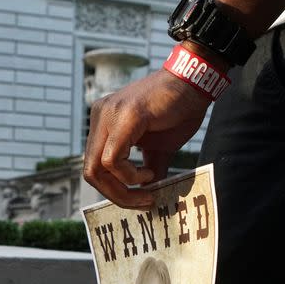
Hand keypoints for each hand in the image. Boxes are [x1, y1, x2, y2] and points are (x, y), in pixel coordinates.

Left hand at [83, 69, 211, 208]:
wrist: (195, 82)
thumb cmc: (178, 111)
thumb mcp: (158, 149)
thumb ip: (148, 171)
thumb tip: (147, 198)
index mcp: (103, 123)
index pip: (93, 167)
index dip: (112, 190)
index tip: (139, 198)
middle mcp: (99, 117)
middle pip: (90, 172)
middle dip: (115, 195)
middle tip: (142, 201)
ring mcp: (108, 115)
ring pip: (96, 168)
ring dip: (122, 189)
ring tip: (148, 186)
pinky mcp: (124, 117)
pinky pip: (113, 159)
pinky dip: (129, 175)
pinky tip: (147, 173)